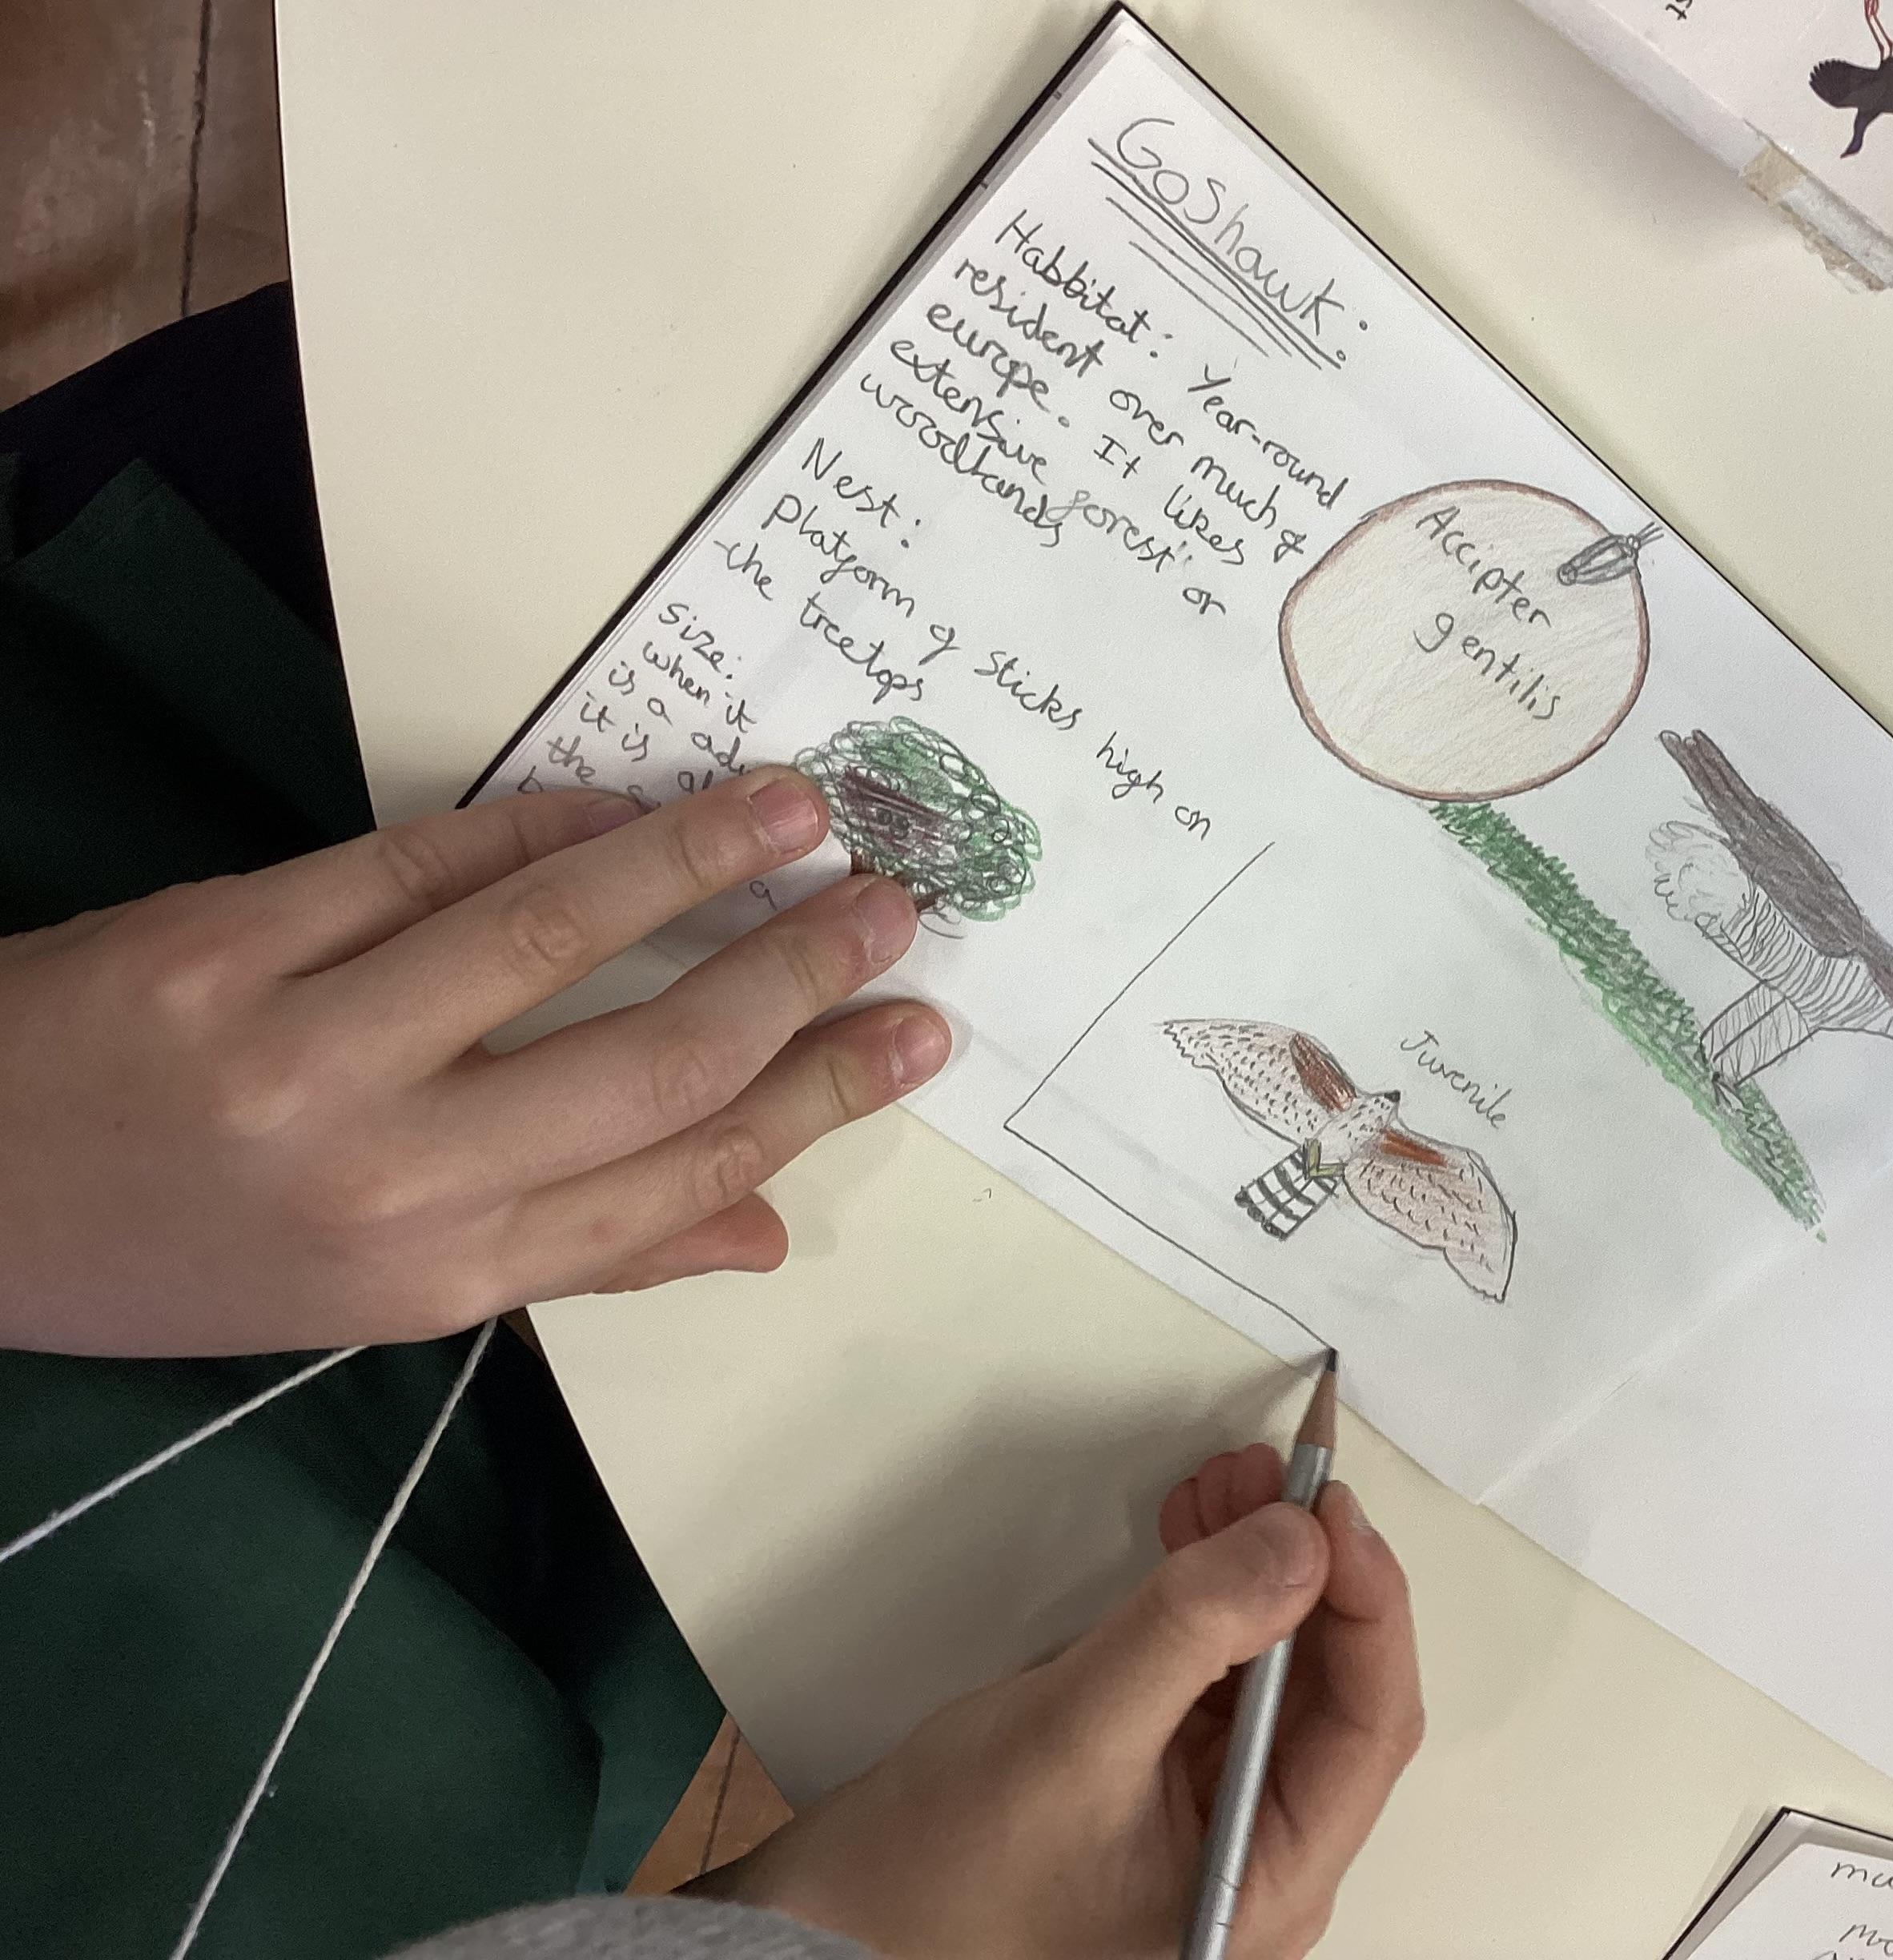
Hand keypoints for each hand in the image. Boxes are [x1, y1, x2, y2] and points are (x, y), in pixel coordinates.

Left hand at [0, 768, 947, 1355]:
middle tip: (895, 902)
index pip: (681, 1171)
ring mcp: (301, 1055)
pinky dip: (546, 823)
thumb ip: (576, 1251)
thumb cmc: (170, 1252)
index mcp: (441, 1276)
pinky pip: (423, 863)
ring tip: (800, 809)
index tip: (922, 1028)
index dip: (822, 1094)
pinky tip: (629, 802)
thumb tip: (762, 1229)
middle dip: (796, 975)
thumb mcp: (371, 1293)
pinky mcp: (223, 943)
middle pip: (649, 1062)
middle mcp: (389, 1181)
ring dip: (697, 860)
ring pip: (549, 938)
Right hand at [701, 1447, 1423, 1959]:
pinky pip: (1224, 1679)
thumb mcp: (1073, 1733)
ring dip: (1259, 1571)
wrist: (828, 1925)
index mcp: (1266, 1885)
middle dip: (1304, 1571)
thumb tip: (1300, 1543)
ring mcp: (1215, 1823)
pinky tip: (1193, 1537)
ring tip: (1224, 1485)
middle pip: (1334, 1692)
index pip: (1369, 1728)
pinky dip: (1214, 1601)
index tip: (1328, 1507)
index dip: (1367, 1604)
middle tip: (1271, 1476)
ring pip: (1280, 1673)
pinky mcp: (1167, 1783)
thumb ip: (1193, 1630)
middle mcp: (1260, 1861)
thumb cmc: (938, 1875)